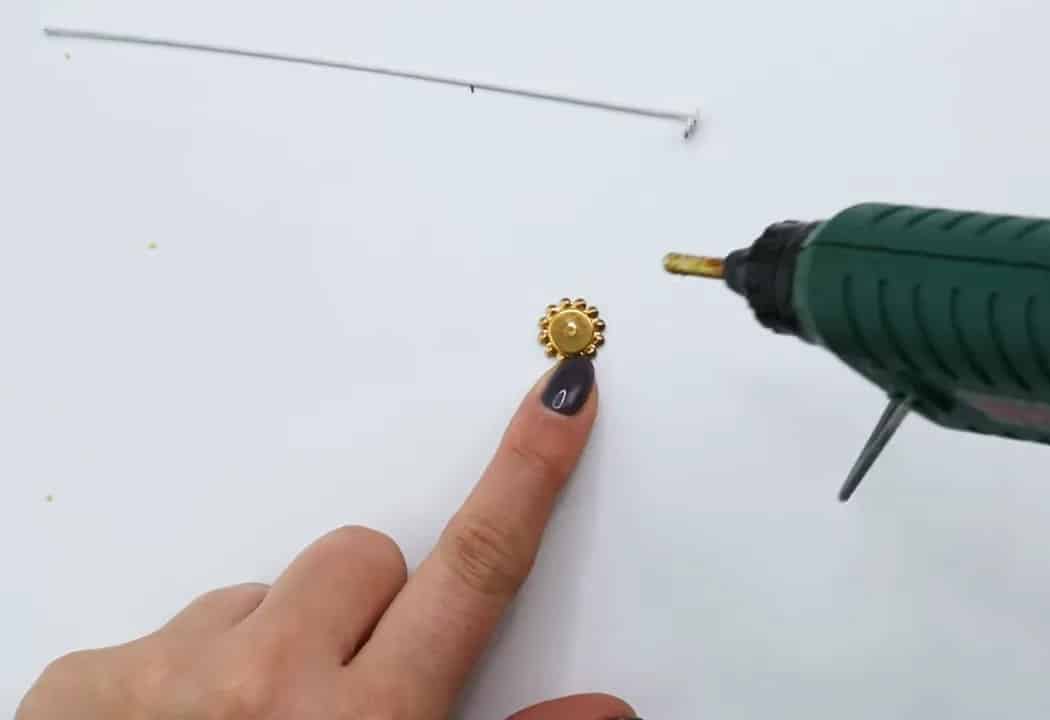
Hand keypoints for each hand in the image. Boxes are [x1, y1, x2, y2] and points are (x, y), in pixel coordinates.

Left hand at [18, 359, 632, 719]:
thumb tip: (606, 711)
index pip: (476, 570)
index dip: (528, 474)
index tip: (559, 398)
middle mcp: (267, 690)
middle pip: (363, 561)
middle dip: (371, 612)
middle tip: (347, 698)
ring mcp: (169, 677)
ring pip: (263, 594)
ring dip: (273, 647)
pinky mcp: (84, 681)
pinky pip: (170, 632)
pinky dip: (185, 678)